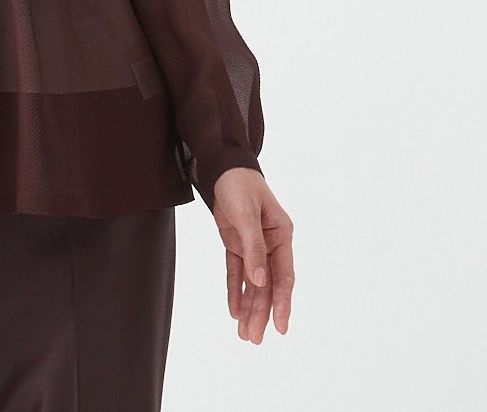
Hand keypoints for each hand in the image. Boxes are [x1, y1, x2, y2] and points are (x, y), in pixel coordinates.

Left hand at [212, 167, 294, 342]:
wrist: (221, 166)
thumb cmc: (239, 184)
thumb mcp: (246, 214)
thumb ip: (253, 247)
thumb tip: (260, 281)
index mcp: (282, 235)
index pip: (283, 276)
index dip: (282, 302)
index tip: (280, 326)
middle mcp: (271, 244)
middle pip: (268, 285)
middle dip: (261, 312)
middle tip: (255, 339)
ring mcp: (254, 245)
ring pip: (253, 283)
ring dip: (248, 307)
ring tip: (245, 334)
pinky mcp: (237, 244)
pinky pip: (236, 272)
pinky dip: (235, 291)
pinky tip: (233, 311)